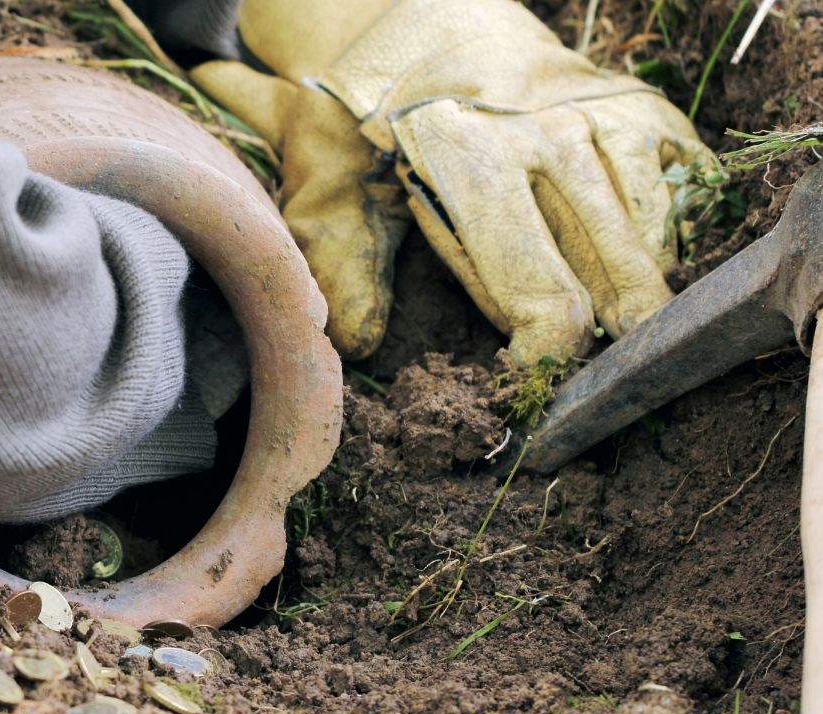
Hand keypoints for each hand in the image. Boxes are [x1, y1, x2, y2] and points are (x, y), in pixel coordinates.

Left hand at [191, 0, 713, 362]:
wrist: (429, 26)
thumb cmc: (375, 118)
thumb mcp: (325, 178)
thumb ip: (340, 260)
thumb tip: (358, 344)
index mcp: (469, 157)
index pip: (543, 295)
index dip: (547, 362)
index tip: (529, 382)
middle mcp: (553, 136)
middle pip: (614, 288)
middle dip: (599, 341)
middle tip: (563, 352)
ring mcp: (608, 118)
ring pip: (652, 253)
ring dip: (624, 291)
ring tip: (577, 286)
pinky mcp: (647, 110)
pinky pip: (684, 208)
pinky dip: (658, 243)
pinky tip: (611, 243)